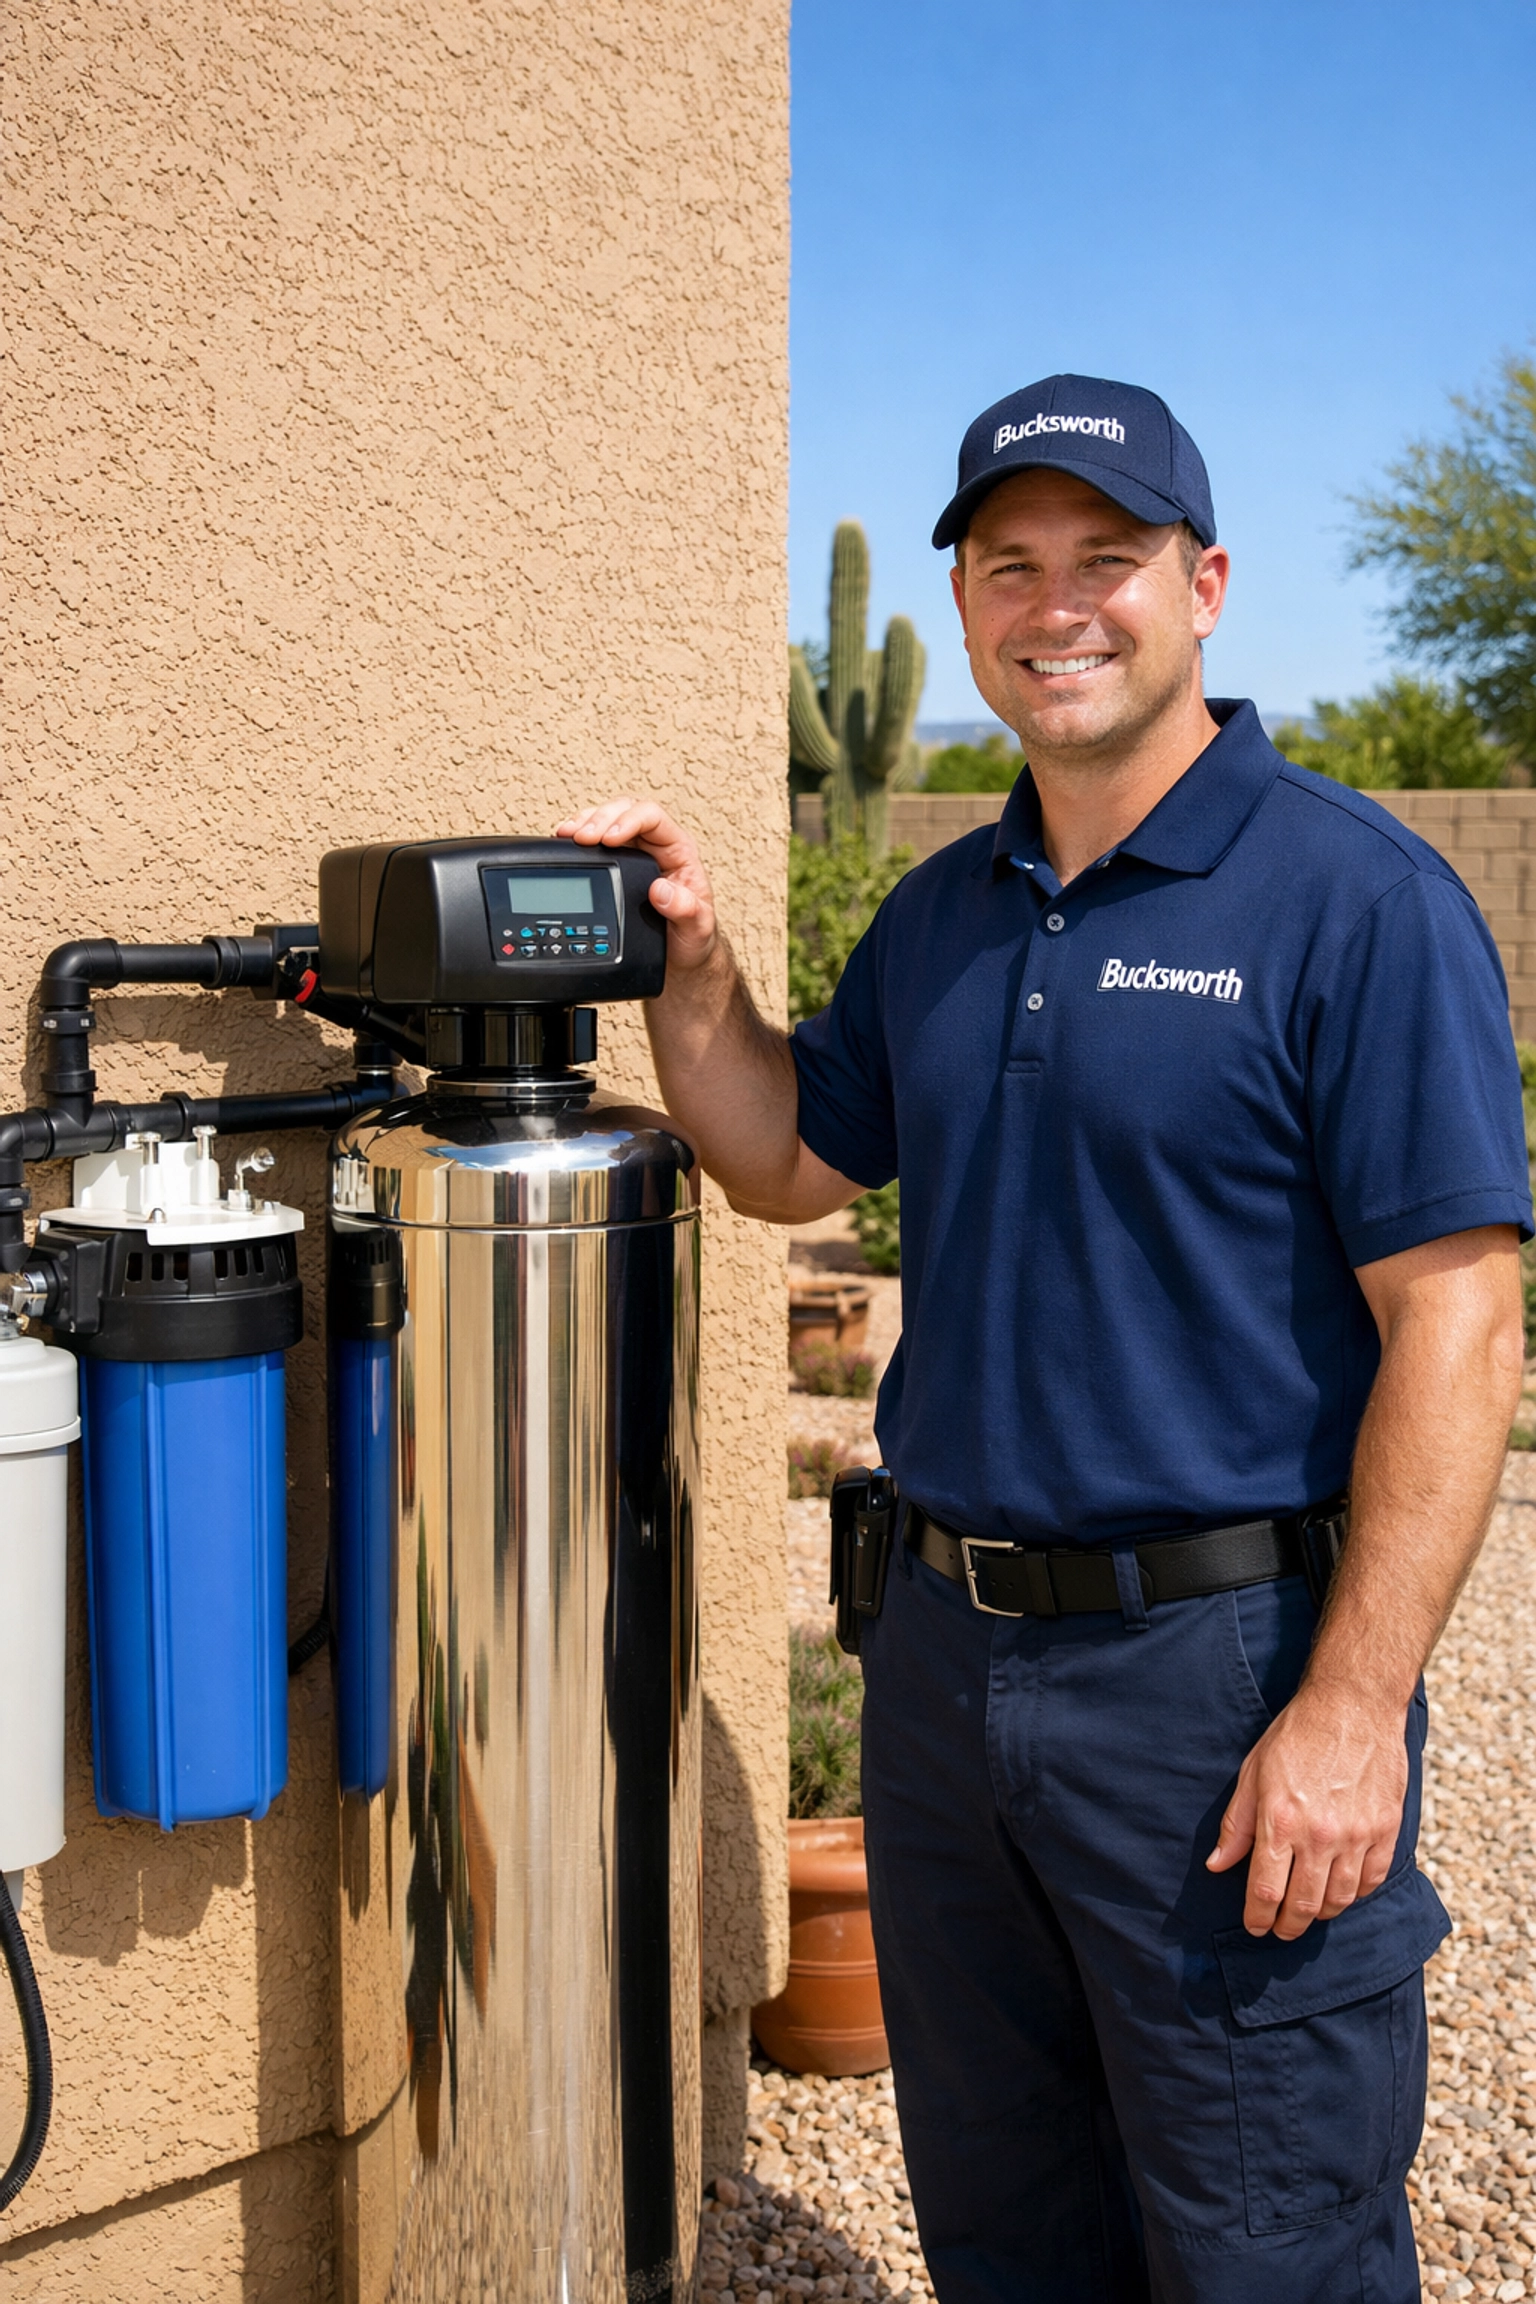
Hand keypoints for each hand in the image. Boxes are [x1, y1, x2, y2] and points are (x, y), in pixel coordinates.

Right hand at [554, 797, 717, 972]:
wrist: (677, 955)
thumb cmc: (691, 936)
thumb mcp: (697, 928)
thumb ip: (685, 910)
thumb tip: (660, 890)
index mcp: (677, 851)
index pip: (653, 818)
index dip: (629, 821)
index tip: (609, 839)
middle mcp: (654, 846)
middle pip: (625, 811)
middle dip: (600, 819)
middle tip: (580, 837)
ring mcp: (632, 854)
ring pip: (606, 821)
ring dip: (584, 823)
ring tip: (567, 835)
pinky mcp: (614, 866)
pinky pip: (595, 843)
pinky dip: (577, 842)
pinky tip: (566, 845)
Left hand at [1206, 1681, 1408, 1937]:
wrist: (1354, 1705)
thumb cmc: (1297, 1734)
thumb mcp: (1253, 1772)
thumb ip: (1237, 1824)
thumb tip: (1218, 1865)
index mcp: (1281, 1820)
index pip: (1266, 1890)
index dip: (1258, 1918)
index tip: (1255, 1927)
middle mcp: (1320, 1835)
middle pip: (1303, 1905)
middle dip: (1288, 1925)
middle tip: (1281, 1929)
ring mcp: (1357, 1835)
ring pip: (1338, 1900)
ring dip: (1320, 1914)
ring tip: (1308, 1911)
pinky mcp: (1386, 1830)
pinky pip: (1370, 1881)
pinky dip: (1354, 1895)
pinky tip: (1341, 1891)